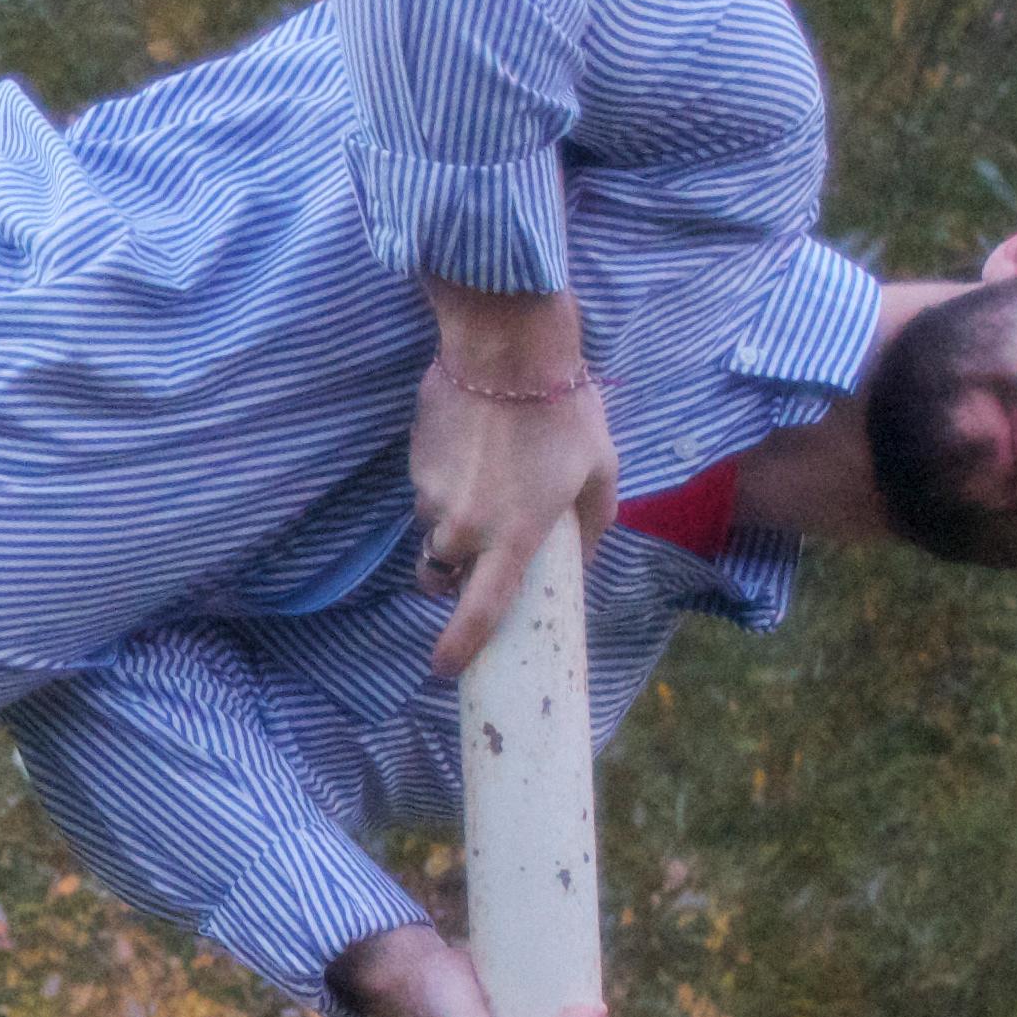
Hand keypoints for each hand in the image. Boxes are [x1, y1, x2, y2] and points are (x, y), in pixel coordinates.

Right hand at [408, 277, 618, 678]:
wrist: (505, 347)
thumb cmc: (564, 409)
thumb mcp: (601, 470)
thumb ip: (591, 526)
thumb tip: (578, 557)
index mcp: (512, 536)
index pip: (479, 610)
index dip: (460, 646)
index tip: (445, 668)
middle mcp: (463, 525)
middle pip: (439, 575)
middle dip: (453, 574)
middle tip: (480, 551)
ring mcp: (431, 493)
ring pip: (433, 529)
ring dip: (453, 523)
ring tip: (487, 479)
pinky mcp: (415, 462)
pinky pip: (427, 489)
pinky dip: (447, 482)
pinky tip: (475, 447)